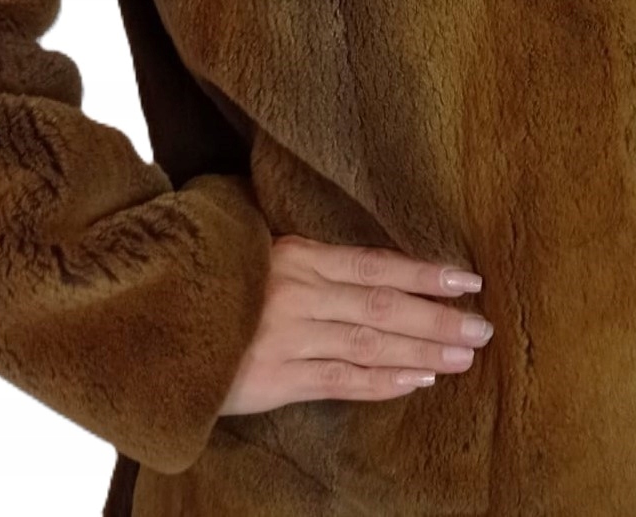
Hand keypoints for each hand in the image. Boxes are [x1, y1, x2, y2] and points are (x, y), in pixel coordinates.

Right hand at [218, 233, 492, 414]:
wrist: (154, 320)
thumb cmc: (216, 282)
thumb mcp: (260, 255)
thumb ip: (310, 264)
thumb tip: (370, 271)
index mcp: (297, 256)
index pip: (375, 264)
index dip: (424, 273)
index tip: (467, 279)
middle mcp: (297, 293)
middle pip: (382, 306)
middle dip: (436, 318)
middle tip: (482, 327)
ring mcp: (287, 338)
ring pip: (369, 344)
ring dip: (421, 351)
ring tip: (463, 356)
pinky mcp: (275, 379)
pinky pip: (341, 381)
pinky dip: (383, 381)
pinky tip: (416, 380)